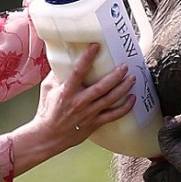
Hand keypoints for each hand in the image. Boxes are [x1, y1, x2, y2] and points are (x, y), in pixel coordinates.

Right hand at [7, 43, 135, 176]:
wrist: (48, 135)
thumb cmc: (48, 110)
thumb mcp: (47, 88)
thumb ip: (57, 74)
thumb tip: (64, 58)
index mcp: (66, 91)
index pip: (78, 71)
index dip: (87, 58)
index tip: (96, 46)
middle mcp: (79, 102)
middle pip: (101, 87)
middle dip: (115, 75)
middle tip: (124, 66)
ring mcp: (88, 113)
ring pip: (110, 99)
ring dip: (123, 88)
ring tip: (132, 78)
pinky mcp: (95, 123)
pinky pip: (114, 115)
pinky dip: (125, 107)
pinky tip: (133, 98)